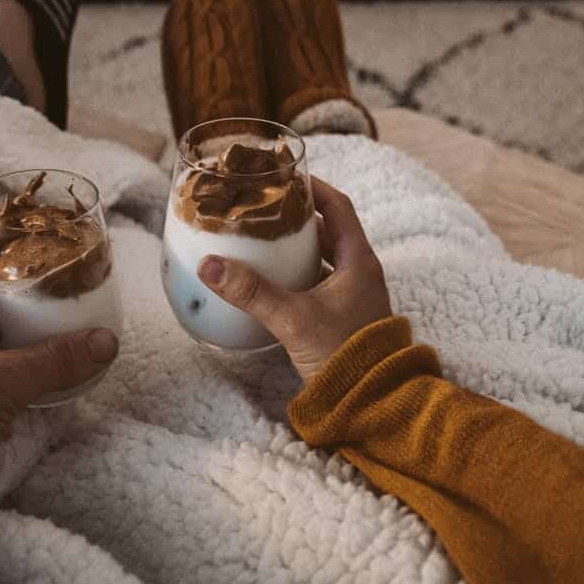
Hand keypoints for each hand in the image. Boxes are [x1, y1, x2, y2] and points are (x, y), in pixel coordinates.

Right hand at [198, 177, 390, 381]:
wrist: (373, 407)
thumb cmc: (344, 356)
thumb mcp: (293, 319)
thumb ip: (252, 292)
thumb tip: (210, 265)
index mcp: (359, 260)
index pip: (338, 206)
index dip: (314, 187)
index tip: (287, 176)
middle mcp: (360, 273)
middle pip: (329, 230)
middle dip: (298, 216)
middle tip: (266, 206)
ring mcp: (354, 296)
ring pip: (325, 257)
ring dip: (298, 245)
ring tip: (264, 237)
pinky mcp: (343, 317)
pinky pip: (320, 282)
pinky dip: (299, 273)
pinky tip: (273, 279)